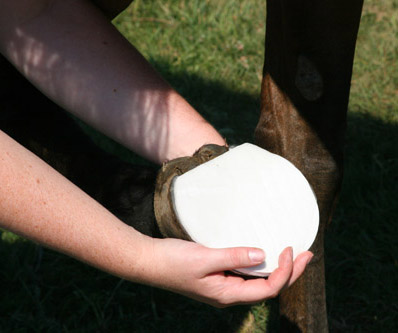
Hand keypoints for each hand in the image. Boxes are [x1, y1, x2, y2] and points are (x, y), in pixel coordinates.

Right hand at [141, 237, 312, 307]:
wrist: (149, 261)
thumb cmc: (173, 262)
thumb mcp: (204, 258)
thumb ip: (234, 256)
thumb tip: (263, 254)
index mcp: (227, 294)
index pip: (267, 289)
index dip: (285, 272)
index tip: (290, 249)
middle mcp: (229, 293)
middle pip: (268, 286)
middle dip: (291, 272)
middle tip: (307, 253)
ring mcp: (223, 284)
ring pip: (259, 280)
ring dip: (278, 267)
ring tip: (293, 253)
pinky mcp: (217, 275)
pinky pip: (246, 272)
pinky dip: (260, 262)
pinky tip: (264, 252)